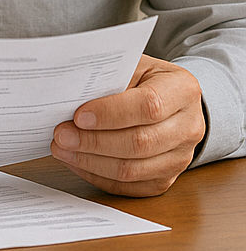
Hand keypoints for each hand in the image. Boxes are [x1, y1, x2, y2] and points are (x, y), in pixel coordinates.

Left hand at [50, 54, 205, 196]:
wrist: (168, 99)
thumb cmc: (142, 78)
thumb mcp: (130, 64)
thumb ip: (107, 77)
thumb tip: (67, 95)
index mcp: (182, 89)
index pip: (148, 106)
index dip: (111, 113)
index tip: (78, 115)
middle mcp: (189, 126)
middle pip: (140, 143)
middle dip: (93, 141)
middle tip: (60, 134)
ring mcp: (181, 157)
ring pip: (133, 170)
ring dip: (91, 161)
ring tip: (62, 149)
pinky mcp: (166, 179)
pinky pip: (130, 186)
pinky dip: (97, 175)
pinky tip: (76, 161)